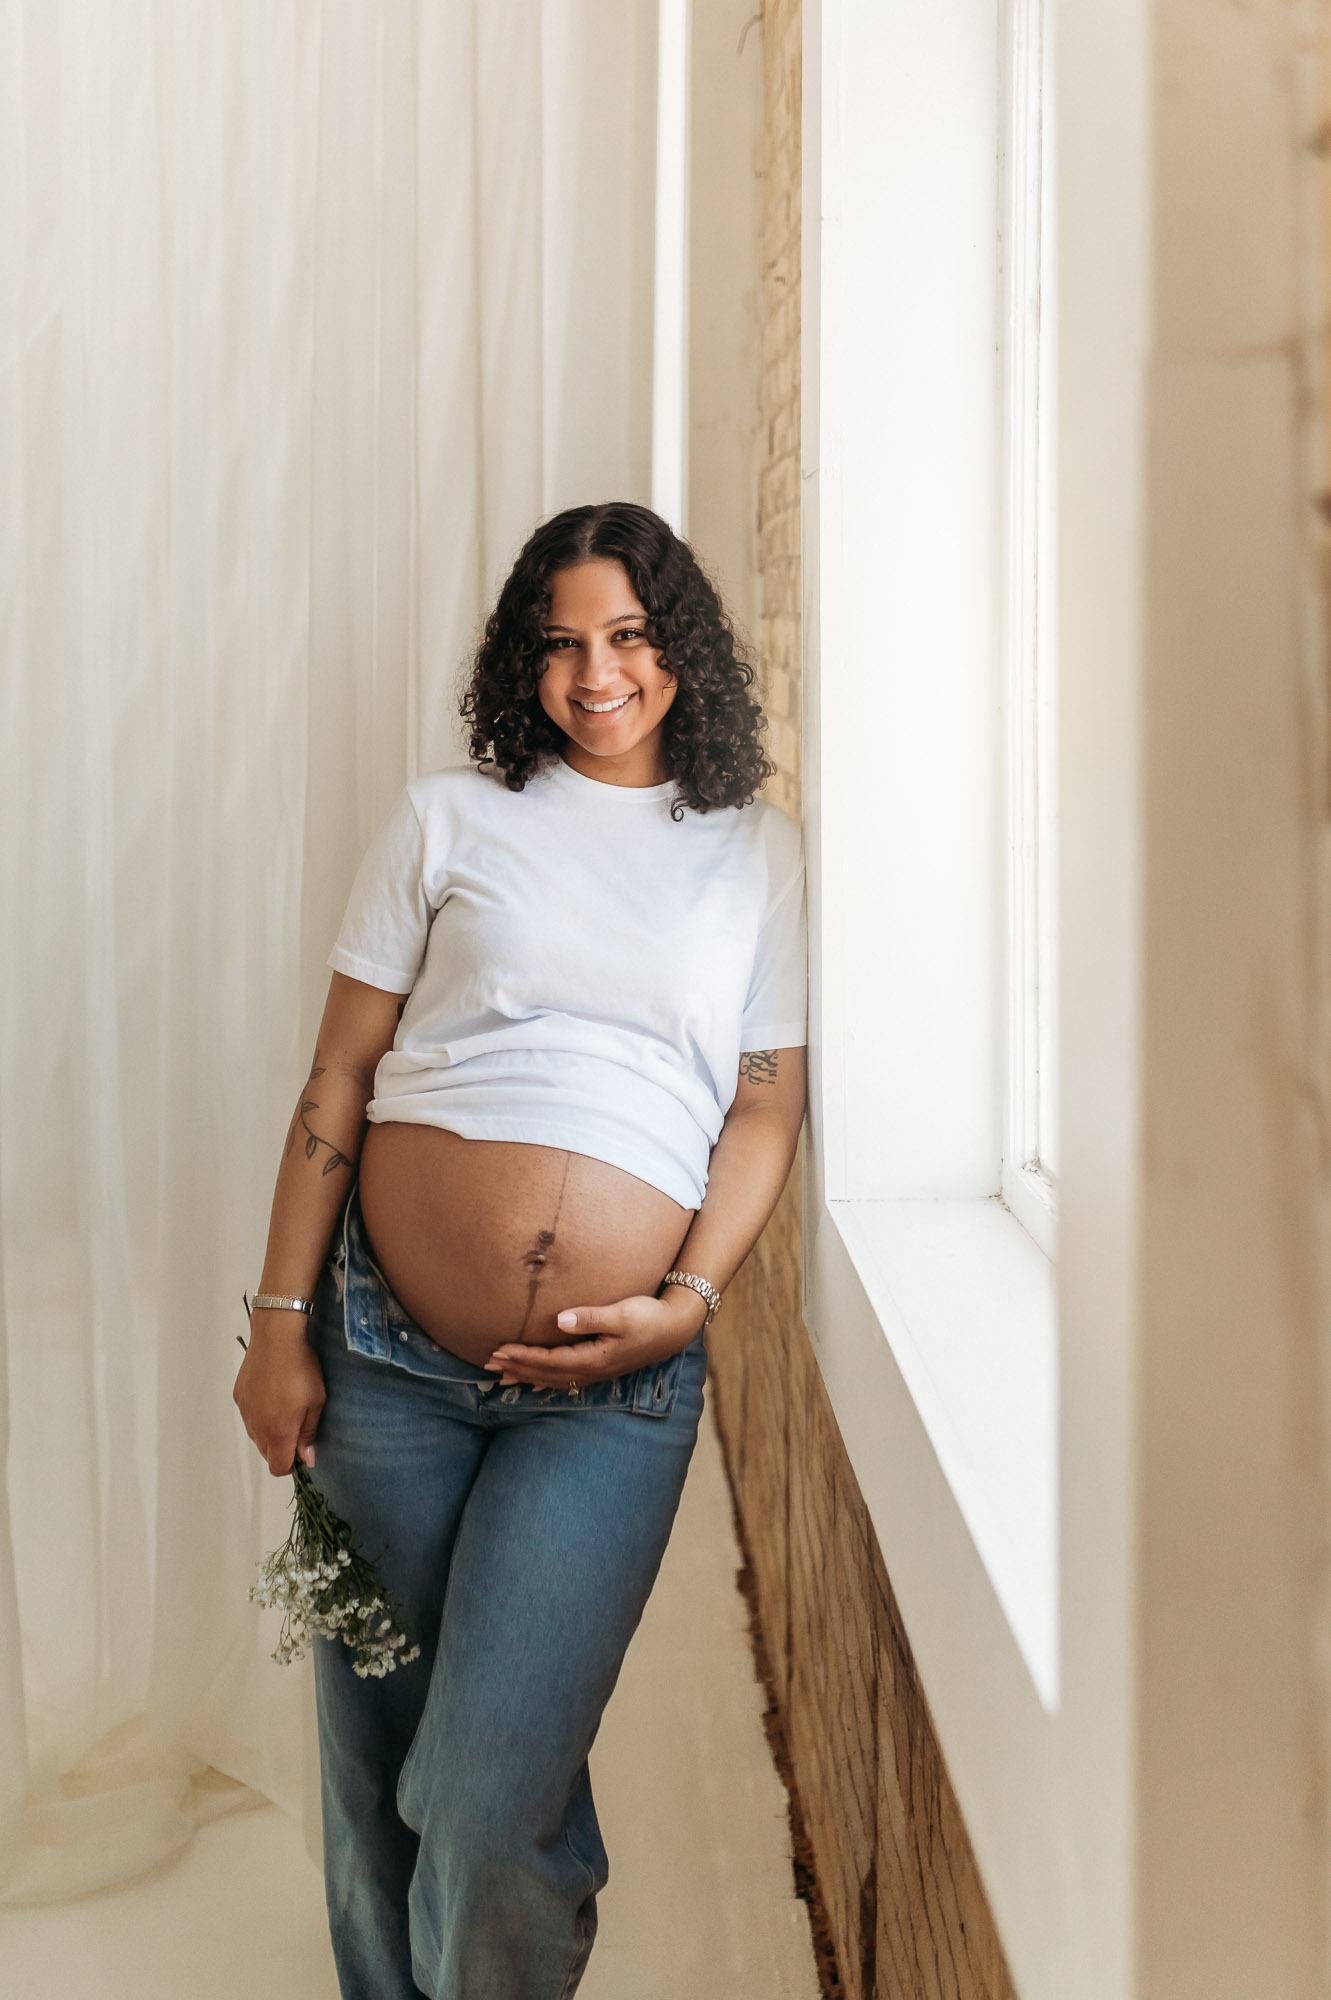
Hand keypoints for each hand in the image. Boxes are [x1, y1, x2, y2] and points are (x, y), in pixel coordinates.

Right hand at [233, 1312, 325, 1474]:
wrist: (276, 1336)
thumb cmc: (301, 1368)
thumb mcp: (316, 1401)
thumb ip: (309, 1434)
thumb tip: (307, 1459)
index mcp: (278, 1431)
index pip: (278, 1467)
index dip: (291, 1465)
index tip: (302, 1450)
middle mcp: (257, 1426)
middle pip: (267, 1454)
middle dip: (281, 1449)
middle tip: (297, 1426)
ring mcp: (245, 1412)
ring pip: (256, 1436)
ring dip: (270, 1432)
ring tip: (285, 1407)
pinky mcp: (239, 1397)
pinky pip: (249, 1417)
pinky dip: (259, 1414)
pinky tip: (272, 1394)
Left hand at [484, 1286, 707, 1388]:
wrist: (674, 1328)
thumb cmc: (649, 1317)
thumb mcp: (622, 1314)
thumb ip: (591, 1317)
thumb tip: (560, 1320)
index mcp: (594, 1358)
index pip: (549, 1361)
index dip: (522, 1357)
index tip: (499, 1350)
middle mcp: (592, 1370)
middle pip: (547, 1374)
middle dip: (517, 1368)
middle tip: (489, 1364)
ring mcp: (597, 1371)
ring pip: (554, 1379)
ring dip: (528, 1375)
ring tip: (503, 1375)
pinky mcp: (601, 1367)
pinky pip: (565, 1378)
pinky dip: (545, 1379)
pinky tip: (536, 1381)